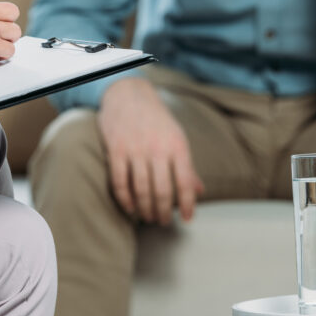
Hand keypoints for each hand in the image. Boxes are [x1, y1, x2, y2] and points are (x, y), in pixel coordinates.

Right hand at [98, 77, 203, 224]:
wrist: (128, 94)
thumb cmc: (156, 119)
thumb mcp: (176, 136)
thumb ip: (187, 165)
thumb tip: (199, 190)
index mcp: (177, 145)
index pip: (186, 181)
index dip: (188, 203)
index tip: (187, 218)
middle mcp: (157, 148)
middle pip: (163, 190)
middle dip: (164, 211)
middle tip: (163, 221)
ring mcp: (135, 149)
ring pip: (141, 189)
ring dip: (145, 209)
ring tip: (148, 217)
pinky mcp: (116, 150)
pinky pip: (120, 182)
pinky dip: (125, 199)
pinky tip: (130, 208)